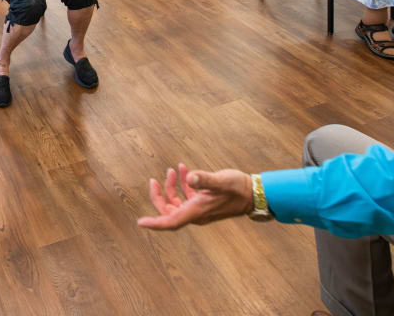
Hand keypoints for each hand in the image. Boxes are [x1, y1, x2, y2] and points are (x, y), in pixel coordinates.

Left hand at [137, 164, 253, 229]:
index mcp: (197, 212)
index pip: (171, 222)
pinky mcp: (204, 202)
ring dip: (171, 187)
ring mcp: (199, 208)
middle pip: (169, 211)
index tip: (140, 222)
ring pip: (176, 203)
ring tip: (173, 169)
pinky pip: (187, 196)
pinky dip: (182, 184)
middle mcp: (196, 213)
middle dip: (159, 197)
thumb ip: (205, 179)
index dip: (155, 223)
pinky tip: (183, 170)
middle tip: (153, 181)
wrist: (254, 194)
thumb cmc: (238, 188)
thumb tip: (189, 177)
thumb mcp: (221, 181)